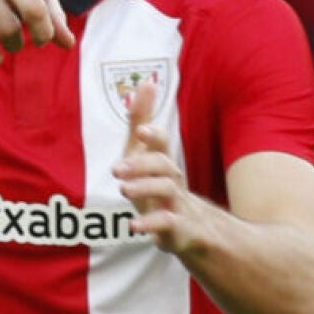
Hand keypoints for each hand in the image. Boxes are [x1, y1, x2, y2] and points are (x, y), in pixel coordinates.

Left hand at [113, 80, 214, 254]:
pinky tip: (134, 226)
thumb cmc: (161, 186)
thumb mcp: (146, 154)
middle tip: (117, 169)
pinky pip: (167, 226)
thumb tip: (145, 82)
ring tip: (123, 190)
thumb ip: (141, 121)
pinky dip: (150, 225)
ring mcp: (177, 205)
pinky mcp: (177, 230)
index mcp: (163, 162)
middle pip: (165, 167)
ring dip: (145, 189)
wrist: (196, 230)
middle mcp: (172, 180)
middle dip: (142, 165)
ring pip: (167, 193)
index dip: (154, 136)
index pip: (162, 144)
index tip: (142, 130)